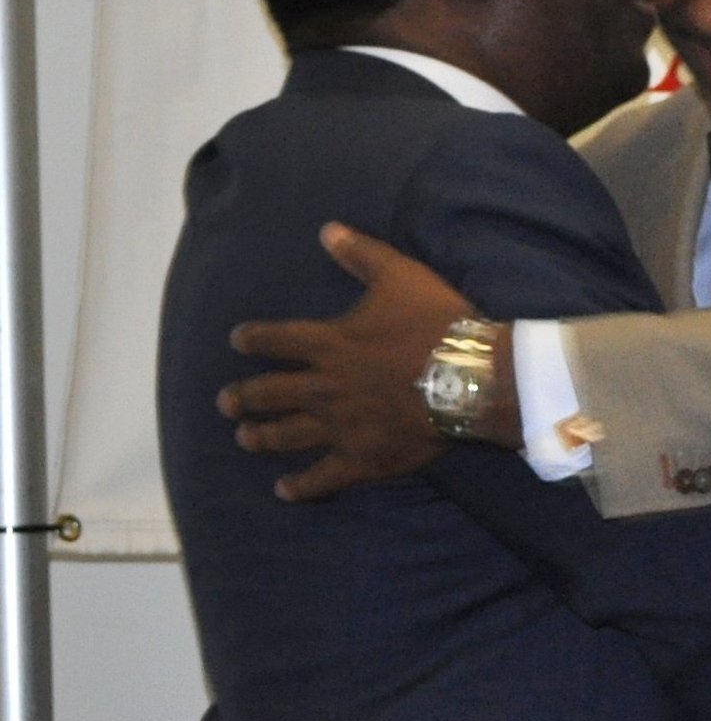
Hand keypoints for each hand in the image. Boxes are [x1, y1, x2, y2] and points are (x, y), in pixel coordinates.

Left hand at [220, 223, 503, 499]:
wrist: (473, 377)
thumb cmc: (438, 324)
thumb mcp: (401, 276)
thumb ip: (362, 255)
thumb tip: (327, 230)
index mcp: (329, 344)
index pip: (277, 340)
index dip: (254, 339)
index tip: (238, 341)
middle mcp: (323, 387)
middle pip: (271, 393)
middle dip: (245, 397)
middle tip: (227, 402)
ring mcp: (340, 426)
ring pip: (287, 434)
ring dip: (261, 436)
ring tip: (245, 438)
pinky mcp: (363, 457)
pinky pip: (324, 476)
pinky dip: (302, 485)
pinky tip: (285, 489)